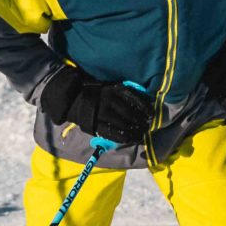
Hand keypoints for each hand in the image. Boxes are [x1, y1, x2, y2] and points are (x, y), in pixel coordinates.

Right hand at [35, 66, 154, 146]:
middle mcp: (108, 101)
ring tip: (141, 135)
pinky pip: (111, 133)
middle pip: (129, 114)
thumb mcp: (109, 87)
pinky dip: (123, 137)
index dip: (144, 109)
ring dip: (134, 131)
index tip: (152, 115)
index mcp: (112, 90)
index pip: (133, 100)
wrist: (74, 98)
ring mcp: (101, 114)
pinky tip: (130, 139)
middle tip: (148, 127)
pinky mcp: (95, 124)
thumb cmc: (96, 92)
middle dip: (140, 122)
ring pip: (122, 125)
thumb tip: (144, 102)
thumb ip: (123, 93)